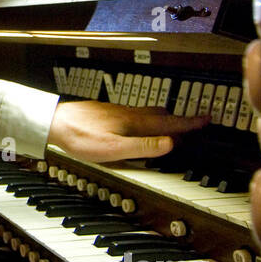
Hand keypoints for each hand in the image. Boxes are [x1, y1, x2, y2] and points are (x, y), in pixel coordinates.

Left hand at [45, 100, 207, 162]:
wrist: (53, 123)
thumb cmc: (79, 137)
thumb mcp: (113, 149)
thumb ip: (143, 147)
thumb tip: (170, 143)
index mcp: (134, 122)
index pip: (169, 122)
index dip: (189, 123)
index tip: (206, 119)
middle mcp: (128, 113)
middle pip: (161, 115)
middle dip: (180, 120)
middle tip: (194, 123)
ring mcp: (118, 112)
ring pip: (148, 113)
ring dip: (164, 119)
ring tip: (173, 125)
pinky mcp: (108, 114)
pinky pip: (136, 114)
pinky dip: (148, 120)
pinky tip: (140, 125)